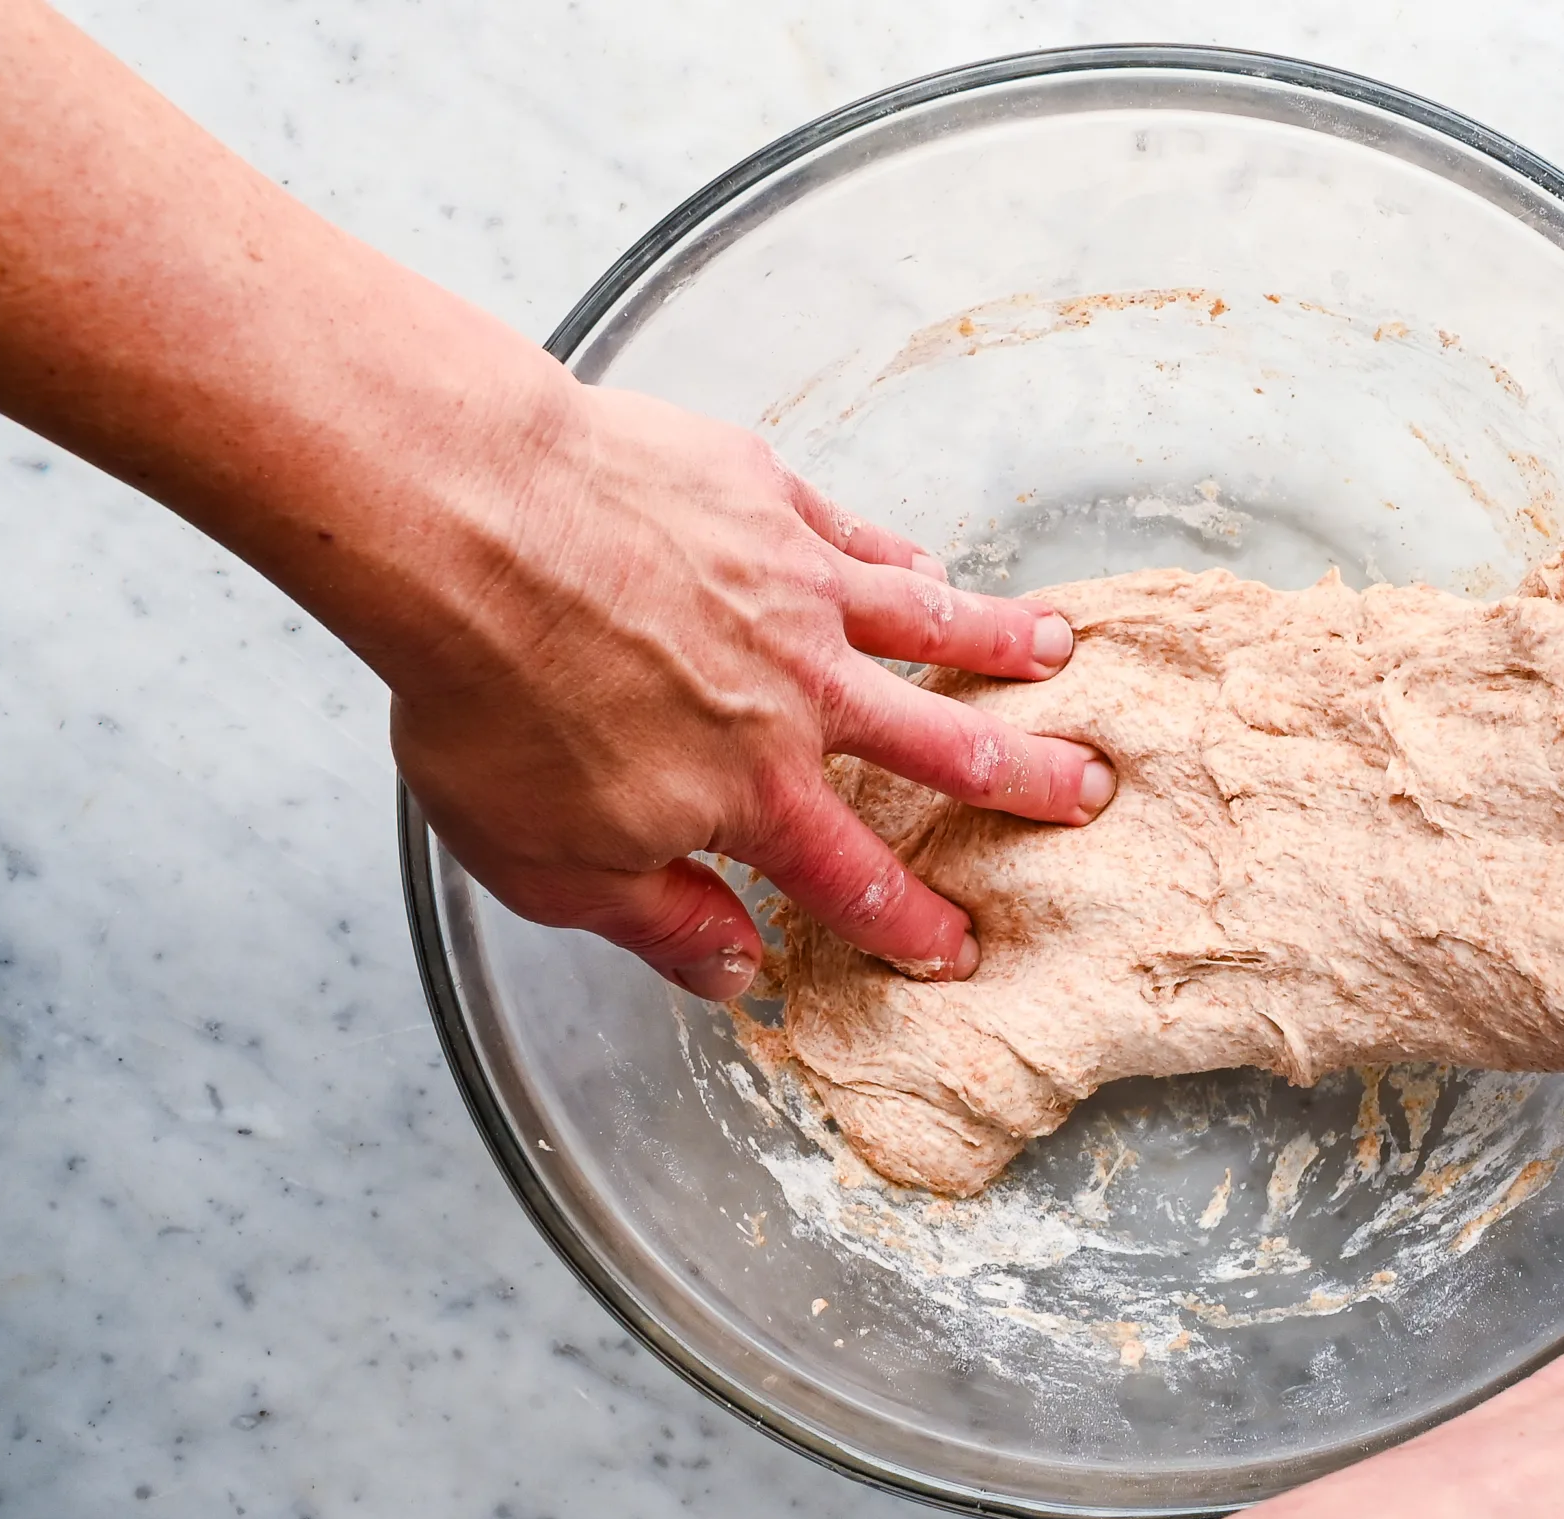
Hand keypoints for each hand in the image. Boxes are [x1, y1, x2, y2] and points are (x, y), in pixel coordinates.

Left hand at [390, 385, 1113, 998]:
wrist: (473, 520)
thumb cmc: (487, 694)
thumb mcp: (549, 864)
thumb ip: (657, 921)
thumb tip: (738, 973)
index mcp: (756, 794)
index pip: (857, 879)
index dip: (915, 924)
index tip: (961, 947)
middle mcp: (804, 696)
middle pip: (943, 749)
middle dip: (1026, 780)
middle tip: (1090, 790)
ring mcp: (797, 590)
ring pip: (929, 625)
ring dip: (999, 644)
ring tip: (1060, 653)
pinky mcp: (767, 499)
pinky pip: (859, 536)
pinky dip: (903, 558)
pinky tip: (929, 562)